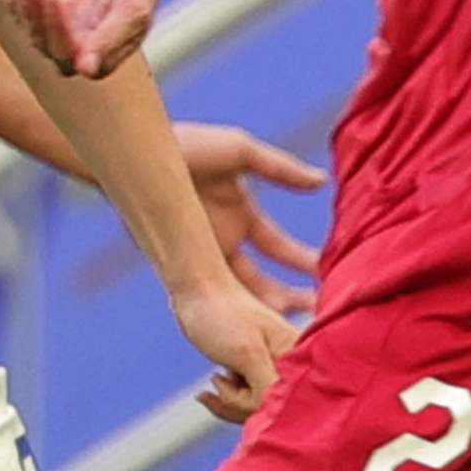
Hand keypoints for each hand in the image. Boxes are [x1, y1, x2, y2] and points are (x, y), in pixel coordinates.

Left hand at [7, 0, 164, 76]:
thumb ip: (113, 37)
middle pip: (41, 42)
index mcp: (92, 58)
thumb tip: (87, 70)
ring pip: (23, 21)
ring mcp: (44, 24)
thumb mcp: (134, 11)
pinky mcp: (31, 1)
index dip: (60, 38)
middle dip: (41, 19)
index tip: (60, 9)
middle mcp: (64, 47)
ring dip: (21, 2)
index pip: (67, 60)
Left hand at [166, 265, 286, 422]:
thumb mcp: (246, 355)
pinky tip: (210, 389)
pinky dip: (226, 397)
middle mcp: (291, 363)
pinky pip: (247, 398)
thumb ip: (267, 388)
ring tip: (214, 381)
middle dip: (239, 405)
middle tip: (218, 382)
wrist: (197, 288)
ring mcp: (273, 366)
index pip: (286, 402)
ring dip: (230, 401)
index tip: (235, 387)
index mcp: (298, 355)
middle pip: (272, 408)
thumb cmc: (222, 315)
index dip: (259, 406)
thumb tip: (277, 417)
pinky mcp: (255, 369)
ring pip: (257, 406)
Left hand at [175, 122, 326, 316]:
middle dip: (288, 298)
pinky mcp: (177, 264)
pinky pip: (207, 294)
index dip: (303, 263)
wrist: (141, 153)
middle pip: (263, 281)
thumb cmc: (190, 145)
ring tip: (285, 325)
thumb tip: (321, 181)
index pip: (280, 250)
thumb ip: (282, 170)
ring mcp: (201, 256)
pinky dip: (226, 309)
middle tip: (315, 314)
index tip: (329, 276)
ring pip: (237, 293)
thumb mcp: (243, 153)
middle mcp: (224, 242)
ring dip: (260, 309)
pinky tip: (243, 324)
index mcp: (243, 218)